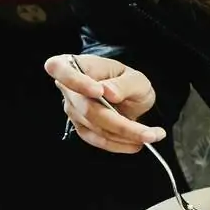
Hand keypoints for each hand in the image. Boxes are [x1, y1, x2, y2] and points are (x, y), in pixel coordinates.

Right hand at [46, 53, 165, 153]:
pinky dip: (118, 144)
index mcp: (76, 65)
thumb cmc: (128, 81)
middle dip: (119, 123)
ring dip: (125, 136)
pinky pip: (96, 139)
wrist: (130, 97)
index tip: (98, 91)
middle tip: (149, 132)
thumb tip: (108, 92)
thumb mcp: (135, 78)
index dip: (75, 81)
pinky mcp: (81, 126)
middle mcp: (69, 88)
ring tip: (152, 136)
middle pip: (86, 108)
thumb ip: (123, 84)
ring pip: (95, 127)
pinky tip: (136, 143)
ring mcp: (73, 109)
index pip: (58, 68)